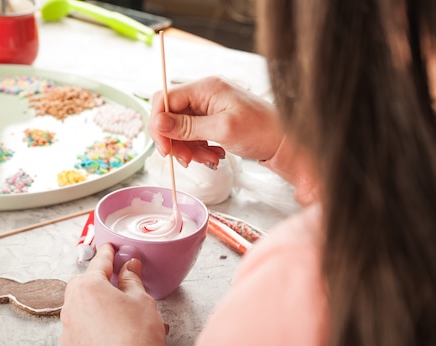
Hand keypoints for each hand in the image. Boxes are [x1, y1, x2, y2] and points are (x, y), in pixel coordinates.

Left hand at [60, 244, 166, 345]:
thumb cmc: (138, 337)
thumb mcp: (142, 300)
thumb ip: (131, 279)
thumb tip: (129, 268)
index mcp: (89, 287)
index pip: (99, 263)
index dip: (108, 254)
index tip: (110, 248)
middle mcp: (72, 306)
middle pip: (81, 283)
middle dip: (95, 280)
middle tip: (115, 282)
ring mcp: (68, 329)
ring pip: (76, 307)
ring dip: (91, 304)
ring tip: (114, 311)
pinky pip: (78, 329)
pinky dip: (89, 326)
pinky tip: (107, 332)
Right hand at [148, 76, 283, 167]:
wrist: (285, 142)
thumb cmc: (261, 131)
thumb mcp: (222, 129)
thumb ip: (188, 126)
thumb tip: (159, 123)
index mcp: (206, 88)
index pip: (165, 99)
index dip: (159, 124)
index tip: (165, 148)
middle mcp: (204, 94)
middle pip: (170, 116)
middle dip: (175, 141)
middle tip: (186, 160)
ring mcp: (208, 107)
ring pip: (180, 129)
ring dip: (188, 148)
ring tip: (206, 159)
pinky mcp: (212, 120)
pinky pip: (193, 135)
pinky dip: (197, 148)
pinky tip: (212, 155)